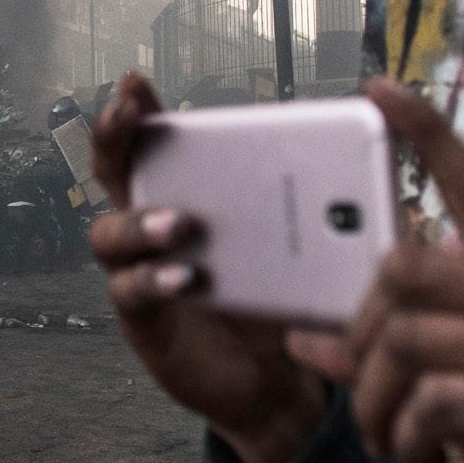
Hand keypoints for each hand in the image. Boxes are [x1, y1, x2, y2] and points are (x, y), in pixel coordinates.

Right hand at [90, 74, 328, 462]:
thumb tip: (354, 163)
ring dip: (139, 221)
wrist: (276, 381)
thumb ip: (309, 205)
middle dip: (112, 137)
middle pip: (112, 172)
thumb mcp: (297, 245)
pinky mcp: (144, 321)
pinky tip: (183, 278)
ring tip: (179, 223)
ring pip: (109, 233)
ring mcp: (139, 272)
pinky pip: (129, 293)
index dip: (137, 112)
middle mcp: (151, 228)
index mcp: (185, 196)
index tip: (137, 82)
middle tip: (123, 114)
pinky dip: (151, 280)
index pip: (151, 144)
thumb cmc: (280, 300)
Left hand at [311, 78, 463, 462]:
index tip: (377, 87)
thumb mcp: (450, 369)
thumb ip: (386, 342)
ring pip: (404, 343)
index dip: (422, 132)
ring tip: (390, 441)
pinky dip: (405, 439)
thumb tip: (301, 333)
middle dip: (357, 339)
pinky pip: (433, 401)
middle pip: (399, 273)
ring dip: (374, 407)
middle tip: (362, 390)